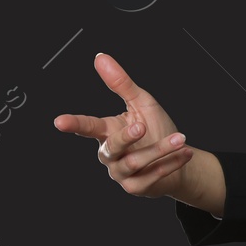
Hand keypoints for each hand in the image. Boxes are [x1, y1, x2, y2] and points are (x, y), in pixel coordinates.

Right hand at [54, 53, 193, 197]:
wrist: (179, 159)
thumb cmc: (156, 128)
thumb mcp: (142, 103)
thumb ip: (121, 83)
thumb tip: (100, 57)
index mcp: (107, 132)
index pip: (87, 126)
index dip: (73, 124)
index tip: (59, 121)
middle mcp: (110, 154)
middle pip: (112, 146)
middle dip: (127, 136)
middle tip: (142, 126)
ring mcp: (121, 173)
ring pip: (135, 162)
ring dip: (160, 149)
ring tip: (180, 138)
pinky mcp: (136, 187)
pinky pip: (152, 175)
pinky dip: (171, 163)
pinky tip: (185, 153)